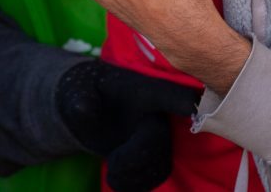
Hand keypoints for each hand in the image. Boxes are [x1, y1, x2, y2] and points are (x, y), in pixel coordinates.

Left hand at [55, 60, 198, 191]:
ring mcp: (159, 135)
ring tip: (112, 172)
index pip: (175, 95)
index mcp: (143, 89)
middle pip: (161, 140)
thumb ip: (80, 98)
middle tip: (112, 164)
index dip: (189, 103)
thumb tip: (82, 107)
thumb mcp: (76, 92)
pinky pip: (156, 175)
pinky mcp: (156, 155)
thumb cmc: (83, 92)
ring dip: (134, 175)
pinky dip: (135, 183)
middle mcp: (158, 112)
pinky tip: (117, 178)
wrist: (85, 108)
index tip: (193, 112)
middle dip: (136, 158)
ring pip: (161, 163)